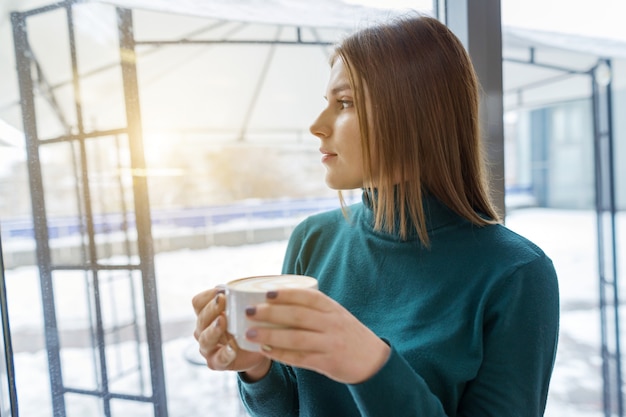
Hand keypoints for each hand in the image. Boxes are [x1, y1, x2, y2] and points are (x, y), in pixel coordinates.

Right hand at [192, 287, 270, 378]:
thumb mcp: (244, 307)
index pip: (198, 302)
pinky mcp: (217, 363)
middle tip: (222, 300)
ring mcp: (208, 348)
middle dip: (211, 309)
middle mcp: (203, 330)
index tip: (222, 290)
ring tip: (223, 321)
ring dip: (213, 329)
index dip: (207, 296)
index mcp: (206, 314)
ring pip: (205, 339)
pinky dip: (226, 353)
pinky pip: (218, 358)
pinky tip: (233, 347)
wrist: (256, 348)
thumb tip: (248, 283)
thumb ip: (241, 296)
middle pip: (201, 319)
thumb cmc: (247, 323)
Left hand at [243, 288, 389, 383]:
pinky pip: (300, 358)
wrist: (372, 360)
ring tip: (250, 333)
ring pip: (296, 338)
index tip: (266, 292)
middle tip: (250, 311)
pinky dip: (280, 354)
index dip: (286, 293)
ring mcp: (330, 344)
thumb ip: (315, 308)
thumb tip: (281, 297)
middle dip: (271, 313)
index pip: (308, 296)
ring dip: (270, 335)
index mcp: (333, 308)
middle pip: (297, 316)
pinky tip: (265, 351)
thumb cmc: (347, 334)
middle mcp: (332, 324)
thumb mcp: (336, 314)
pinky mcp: (327, 362)